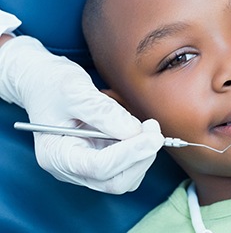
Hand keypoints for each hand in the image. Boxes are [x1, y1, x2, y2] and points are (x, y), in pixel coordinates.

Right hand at [0, 36, 163, 193]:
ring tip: (147, 127)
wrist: (44, 82)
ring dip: (143, 155)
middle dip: (140, 157)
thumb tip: (135, 131)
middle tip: (154, 130)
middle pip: (115, 181)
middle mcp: (71, 167)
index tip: (153, 135)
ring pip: (125, 178)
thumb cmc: (52, 84)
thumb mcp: (74, 90)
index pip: (99, 167)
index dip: (130, 153)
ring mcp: (85, 165)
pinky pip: (126, 166)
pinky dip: (139, 151)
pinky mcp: (99, 157)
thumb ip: (103, 112)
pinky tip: (139, 131)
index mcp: (56, 155)